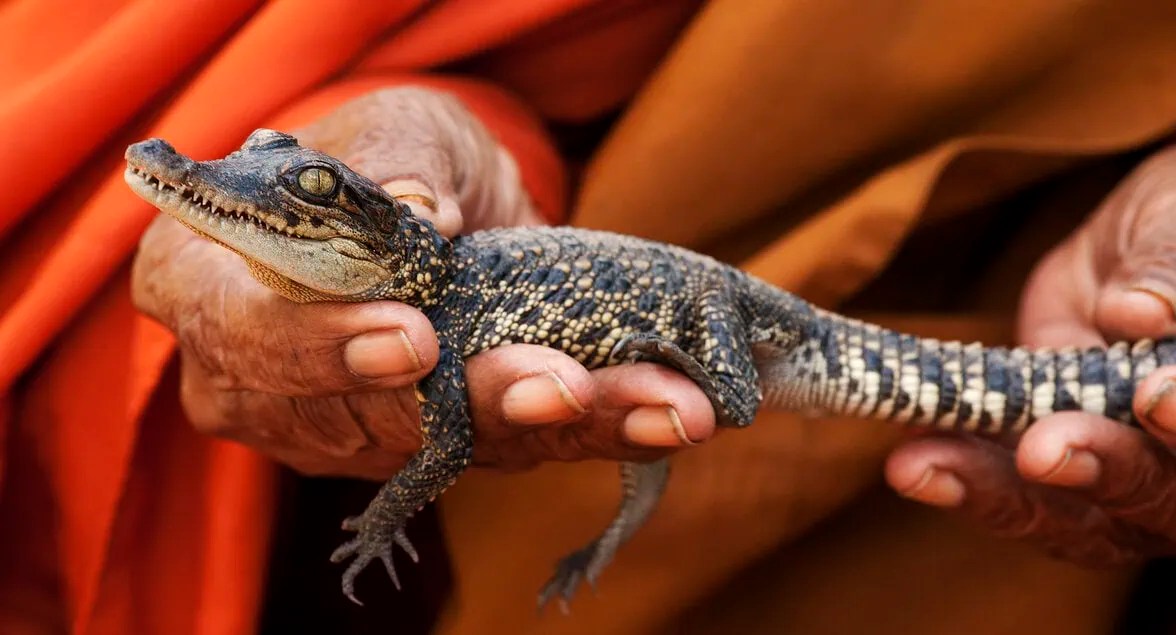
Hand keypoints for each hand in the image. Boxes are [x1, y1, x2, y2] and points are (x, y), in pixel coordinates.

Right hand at [132, 88, 713, 479]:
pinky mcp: (424, 450)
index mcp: (205, 284)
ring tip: (660, 404)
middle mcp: (258, 380)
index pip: (243, 333)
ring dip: (562, 427)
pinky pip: (505, 450)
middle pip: (357, 417)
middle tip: (567, 386)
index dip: (323, 346)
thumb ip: (400, 165)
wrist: (434, 206)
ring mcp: (340, 429)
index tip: (416, 340)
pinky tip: (665, 416)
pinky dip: (592, 433)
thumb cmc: (383, 156)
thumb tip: (426, 216)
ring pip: (448, 449)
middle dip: (474, 405)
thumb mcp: (393, 130)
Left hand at [884, 146, 1175, 564]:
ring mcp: (1114, 475)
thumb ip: (1167, 270)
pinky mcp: (1047, 463)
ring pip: (1065, 512)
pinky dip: (957, 471)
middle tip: (1039, 451)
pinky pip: (1005, 487)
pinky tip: (908, 456)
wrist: (1138, 246)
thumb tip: (1139, 313)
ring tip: (918, 468)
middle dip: (1092, 468)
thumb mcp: (1173, 230)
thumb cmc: (1175, 229)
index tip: (1155, 398)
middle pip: (1150, 496)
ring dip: (992, 489)